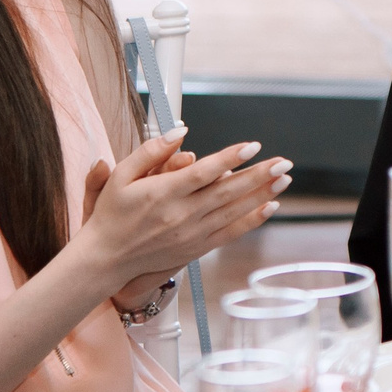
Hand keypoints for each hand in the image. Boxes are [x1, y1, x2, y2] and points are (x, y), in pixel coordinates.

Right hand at [73, 128, 288, 290]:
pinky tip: (270, 206)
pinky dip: (252, 220)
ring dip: (261, 194)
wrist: (106, 258)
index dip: (229, 158)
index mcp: (163, 194)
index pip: (203, 173)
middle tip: (284, 162)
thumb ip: (150, 152)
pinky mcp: (196, 248)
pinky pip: (230, 233)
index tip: (253, 145)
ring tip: (284, 179)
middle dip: (258, 175)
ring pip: (233, 211)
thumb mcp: (120, 176)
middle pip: (226, 191)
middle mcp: (181, 215)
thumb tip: (180, 133)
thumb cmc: (111, 213)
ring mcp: (191, 234)